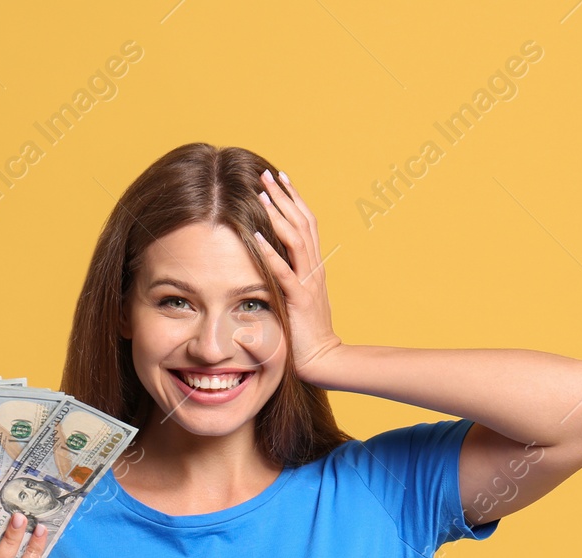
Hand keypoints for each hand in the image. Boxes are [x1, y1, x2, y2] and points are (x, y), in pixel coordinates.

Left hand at [253, 169, 342, 374]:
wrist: (324, 360)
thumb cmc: (307, 333)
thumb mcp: (300, 298)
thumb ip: (290, 278)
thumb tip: (272, 262)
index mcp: (314, 267)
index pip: (308, 224)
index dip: (295, 199)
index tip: (281, 177)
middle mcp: (314, 269)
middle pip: (303, 223)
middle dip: (285, 196)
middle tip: (267, 173)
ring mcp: (308, 283)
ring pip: (296, 240)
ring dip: (278, 215)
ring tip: (262, 193)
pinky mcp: (299, 301)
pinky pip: (284, 272)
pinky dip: (271, 253)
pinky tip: (256, 236)